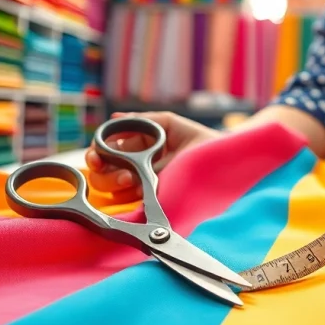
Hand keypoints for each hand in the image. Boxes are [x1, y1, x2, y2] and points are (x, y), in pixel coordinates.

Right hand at [84, 111, 221, 200]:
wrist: (228, 162)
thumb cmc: (203, 142)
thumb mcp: (170, 126)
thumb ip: (143, 121)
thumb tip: (115, 117)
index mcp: (137, 149)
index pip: (105, 152)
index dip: (96, 154)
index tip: (97, 158)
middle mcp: (136, 169)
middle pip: (101, 174)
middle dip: (106, 173)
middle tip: (124, 174)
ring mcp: (143, 188)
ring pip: (111, 191)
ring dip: (116, 185)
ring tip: (132, 181)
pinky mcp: (154, 204)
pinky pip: (130, 207)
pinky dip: (128, 200)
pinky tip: (139, 192)